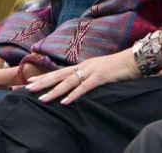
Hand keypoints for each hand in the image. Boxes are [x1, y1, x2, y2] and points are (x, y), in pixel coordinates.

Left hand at [24, 51, 139, 104]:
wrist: (134, 60)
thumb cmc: (118, 67)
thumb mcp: (99, 71)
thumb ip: (87, 77)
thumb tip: (76, 85)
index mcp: (82, 66)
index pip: (59, 72)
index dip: (44, 77)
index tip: (30, 82)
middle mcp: (84, 67)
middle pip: (59, 75)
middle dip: (43, 82)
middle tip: (27, 88)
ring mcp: (91, 71)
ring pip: (69, 82)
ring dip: (54, 91)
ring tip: (42, 99)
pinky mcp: (100, 77)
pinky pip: (85, 87)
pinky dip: (74, 94)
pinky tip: (65, 102)